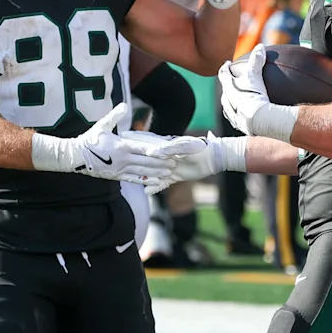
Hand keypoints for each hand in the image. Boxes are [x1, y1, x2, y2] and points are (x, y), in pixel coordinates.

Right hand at [31, 104, 175, 186]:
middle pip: (146, 162)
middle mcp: (123, 159)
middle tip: (174, 164)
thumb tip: (124, 105)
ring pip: (142, 172)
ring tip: (168, 173)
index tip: (168, 153)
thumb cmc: (89, 140)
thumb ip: (114, 116)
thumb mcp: (101, 125)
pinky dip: (145, 181)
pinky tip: (154, 182)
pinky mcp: (116, 176)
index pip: (143, 149)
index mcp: (121, 146)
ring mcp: (120, 169)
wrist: (75, 157)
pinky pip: (133, 180)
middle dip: (161, 164)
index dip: (157, 152)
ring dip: (156, 173)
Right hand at [120, 131, 246, 194]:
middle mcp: (163, 156)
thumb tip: (155, 153)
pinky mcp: (173, 177)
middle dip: (134, 162)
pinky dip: (155, 187)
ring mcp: (167, 167)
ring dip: (144, 177)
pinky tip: (147, 192)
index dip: (133, 143)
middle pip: (146, 160)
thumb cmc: (200, 148)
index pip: (145, 144)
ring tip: (130, 180)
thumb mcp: (186, 146)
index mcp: (163, 146)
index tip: (121, 140)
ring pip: (151, 173)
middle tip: (119, 164)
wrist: (213, 159)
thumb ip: (171, 149)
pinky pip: (161, 183)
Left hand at [218, 44, 298, 142]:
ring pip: (229, 106)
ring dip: (234, 102)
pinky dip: (243, 115)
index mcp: (228, 87)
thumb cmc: (254, 96)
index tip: (227, 63)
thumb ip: (256, 60)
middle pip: (225, 91)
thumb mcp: (255, 75)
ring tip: (241, 100)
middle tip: (234, 82)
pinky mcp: (240, 125)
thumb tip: (260, 46)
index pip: (223, 74)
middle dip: (229, 87)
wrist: (257, 120)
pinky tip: (250, 116)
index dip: (225, 68)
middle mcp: (227, 101)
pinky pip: (239, 119)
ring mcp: (232, 114)